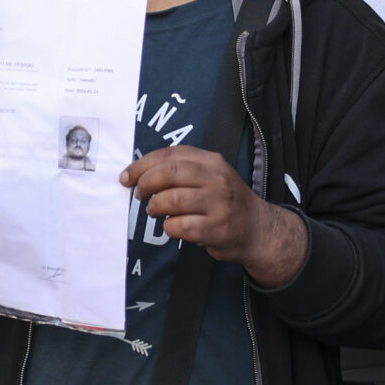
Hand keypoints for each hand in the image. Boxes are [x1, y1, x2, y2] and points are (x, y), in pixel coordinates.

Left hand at [121, 147, 308, 286]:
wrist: (258, 229)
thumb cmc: (223, 201)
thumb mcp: (209, 175)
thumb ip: (179, 170)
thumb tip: (136, 174)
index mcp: (211, 161)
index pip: (170, 154)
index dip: (141, 165)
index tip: (126, 177)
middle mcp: (217, 179)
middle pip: (168, 174)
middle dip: (145, 184)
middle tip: (139, 194)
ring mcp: (219, 204)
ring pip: (171, 200)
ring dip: (154, 207)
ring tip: (154, 210)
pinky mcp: (217, 229)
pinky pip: (179, 226)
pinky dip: (169, 228)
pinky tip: (174, 227)